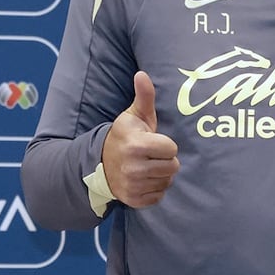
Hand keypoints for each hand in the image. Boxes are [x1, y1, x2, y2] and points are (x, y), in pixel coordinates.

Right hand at [101, 71, 179, 207]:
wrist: (101, 163)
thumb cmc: (126, 135)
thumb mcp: (135, 115)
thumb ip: (144, 96)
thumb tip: (142, 74)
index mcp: (135, 145)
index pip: (171, 149)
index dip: (166, 144)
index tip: (153, 141)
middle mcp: (133, 167)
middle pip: (173, 167)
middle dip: (166, 159)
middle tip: (152, 154)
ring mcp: (132, 186)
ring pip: (167, 181)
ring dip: (161, 174)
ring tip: (148, 165)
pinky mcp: (133, 200)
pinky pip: (159, 196)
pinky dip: (155, 189)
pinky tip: (144, 179)